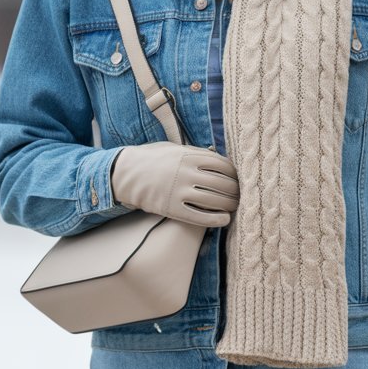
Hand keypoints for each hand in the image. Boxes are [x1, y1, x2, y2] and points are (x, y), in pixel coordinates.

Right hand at [111, 142, 239, 227]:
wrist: (126, 174)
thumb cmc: (152, 159)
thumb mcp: (174, 148)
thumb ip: (196, 152)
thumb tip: (218, 155)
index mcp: (189, 156)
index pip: (223, 166)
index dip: (235, 174)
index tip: (239, 179)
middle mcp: (187, 173)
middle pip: (223, 184)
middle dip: (236, 191)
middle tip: (241, 195)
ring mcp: (179, 191)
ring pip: (215, 200)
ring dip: (230, 205)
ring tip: (234, 206)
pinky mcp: (172, 208)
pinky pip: (200, 216)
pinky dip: (216, 219)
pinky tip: (224, 220)